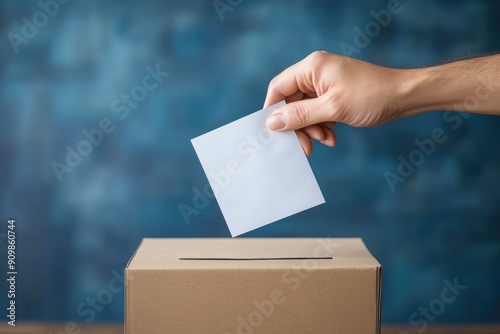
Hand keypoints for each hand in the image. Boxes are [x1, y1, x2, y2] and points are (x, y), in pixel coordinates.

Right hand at [264, 51, 401, 154]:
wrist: (403, 97)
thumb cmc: (371, 96)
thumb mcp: (332, 109)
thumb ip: (300, 116)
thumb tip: (273, 122)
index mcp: (312, 67)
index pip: (279, 87)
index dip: (273, 110)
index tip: (274, 132)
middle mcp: (315, 73)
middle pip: (291, 102)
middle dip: (298, 125)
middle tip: (305, 146)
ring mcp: (325, 84)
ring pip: (304, 110)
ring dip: (312, 128)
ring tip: (325, 139)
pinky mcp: (334, 94)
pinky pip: (318, 112)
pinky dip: (322, 126)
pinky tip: (332, 137)